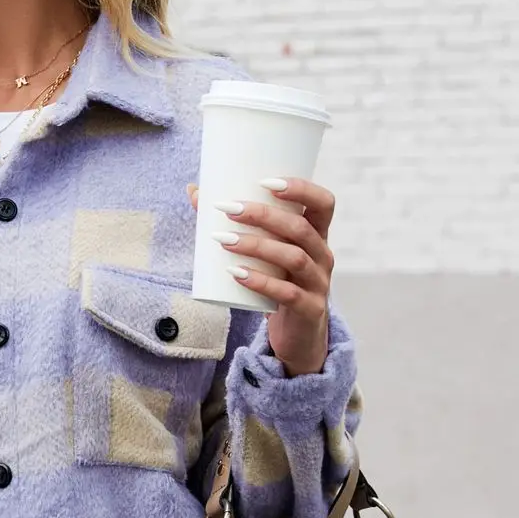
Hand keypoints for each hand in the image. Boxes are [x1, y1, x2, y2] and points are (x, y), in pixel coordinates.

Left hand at [187, 178, 334, 376]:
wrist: (298, 336)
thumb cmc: (277, 283)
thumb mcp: (265, 254)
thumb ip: (237, 224)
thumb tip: (195, 192)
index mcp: (317, 236)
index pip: (323, 203)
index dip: (301, 188)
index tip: (266, 181)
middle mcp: (323, 256)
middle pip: (300, 228)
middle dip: (263, 215)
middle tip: (228, 209)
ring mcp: (319, 284)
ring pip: (293, 258)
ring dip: (257, 246)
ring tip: (223, 240)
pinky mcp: (309, 310)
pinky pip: (287, 294)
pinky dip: (260, 282)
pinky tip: (237, 274)